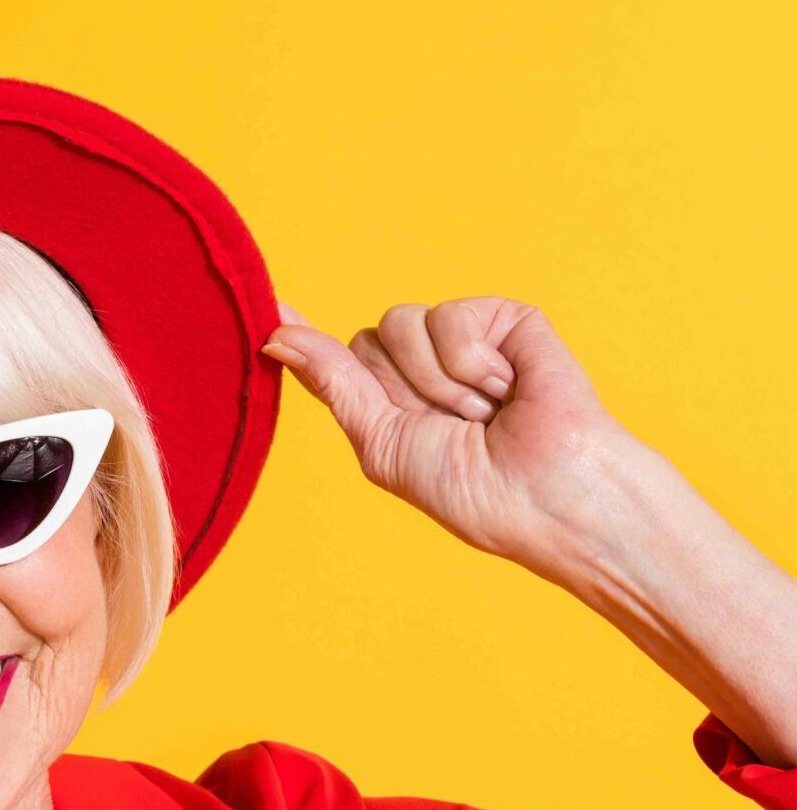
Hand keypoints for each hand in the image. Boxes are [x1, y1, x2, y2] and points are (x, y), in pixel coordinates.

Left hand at [262, 296, 647, 579]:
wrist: (544, 494)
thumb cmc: (469, 489)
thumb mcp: (381, 442)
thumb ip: (332, 384)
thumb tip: (274, 335)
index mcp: (387, 401)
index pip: (333, 358)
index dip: (302, 338)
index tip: (265, 315)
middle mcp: (420, 365)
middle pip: (363, 340)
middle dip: (397, 389)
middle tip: (446, 428)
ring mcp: (463, 336)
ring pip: (400, 324)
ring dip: (436, 385)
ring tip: (481, 415)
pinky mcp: (503, 317)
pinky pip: (450, 318)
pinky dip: (472, 365)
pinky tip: (507, 390)